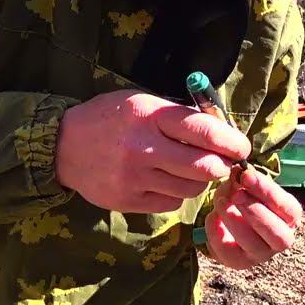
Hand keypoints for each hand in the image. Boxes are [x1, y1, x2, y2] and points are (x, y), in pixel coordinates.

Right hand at [56, 89, 250, 212]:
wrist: (63, 146)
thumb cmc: (110, 119)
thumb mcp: (141, 102)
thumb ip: (178, 115)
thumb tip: (220, 129)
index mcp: (149, 116)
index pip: (203, 131)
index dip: (230, 141)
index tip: (241, 147)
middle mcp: (143, 148)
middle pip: (204, 167)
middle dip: (221, 166)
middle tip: (222, 162)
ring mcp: (135, 178)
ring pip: (191, 188)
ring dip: (200, 180)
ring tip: (190, 169)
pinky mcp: (129, 200)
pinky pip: (172, 202)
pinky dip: (178, 193)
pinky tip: (166, 180)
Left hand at [206, 166, 301, 268]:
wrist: (227, 220)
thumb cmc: (243, 198)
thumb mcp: (242, 185)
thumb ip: (242, 179)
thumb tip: (238, 172)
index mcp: (290, 217)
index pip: (288, 208)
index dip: (267, 191)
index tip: (247, 176)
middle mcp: (281, 239)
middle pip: (278, 234)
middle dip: (256, 212)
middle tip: (236, 195)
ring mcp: (261, 253)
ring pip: (254, 245)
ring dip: (235, 222)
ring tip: (221, 203)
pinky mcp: (240, 261)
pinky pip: (229, 252)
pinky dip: (217, 232)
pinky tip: (213, 216)